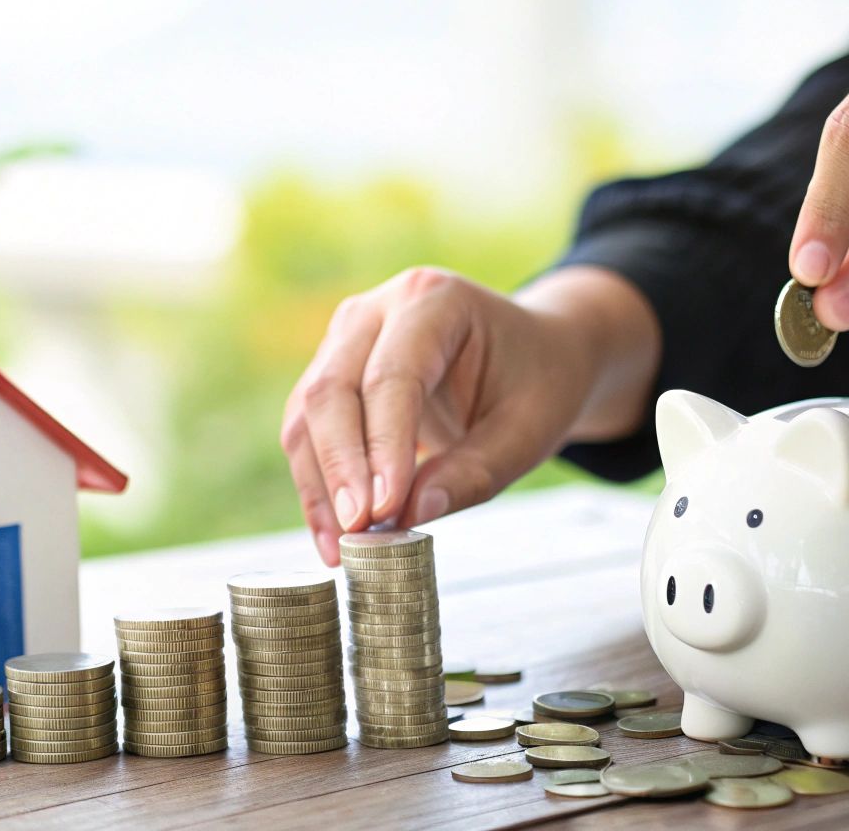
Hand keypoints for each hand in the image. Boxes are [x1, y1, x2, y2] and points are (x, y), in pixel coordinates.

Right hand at [280, 266, 658, 564]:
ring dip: (319, 483)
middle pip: (334, 389)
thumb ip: (474, 472)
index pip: (392, 376)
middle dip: (340, 467)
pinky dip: (317, 482)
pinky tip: (332, 532)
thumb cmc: (540, 381)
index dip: (382, 446)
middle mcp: (378, 308)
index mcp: (437, 300)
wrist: (536, 352)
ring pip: (309, 411)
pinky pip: (308, 428)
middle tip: (357, 531)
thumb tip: (409, 515)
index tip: (382, 510)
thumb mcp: (530, 431)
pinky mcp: (333, 370)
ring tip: (340, 547)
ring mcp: (348, 336)